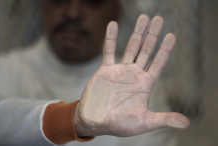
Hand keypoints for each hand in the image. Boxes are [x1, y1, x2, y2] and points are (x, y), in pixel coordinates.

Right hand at [74, 14, 189, 136]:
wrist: (96, 122)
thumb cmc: (120, 124)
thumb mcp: (144, 123)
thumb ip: (163, 119)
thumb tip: (186, 123)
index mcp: (145, 85)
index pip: (158, 63)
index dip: (165, 50)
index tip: (171, 36)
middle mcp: (134, 74)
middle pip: (146, 51)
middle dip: (153, 35)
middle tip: (159, 19)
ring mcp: (120, 70)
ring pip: (131, 47)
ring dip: (137, 33)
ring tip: (143, 18)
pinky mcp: (106, 70)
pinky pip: (108, 51)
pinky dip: (111, 38)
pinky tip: (113, 25)